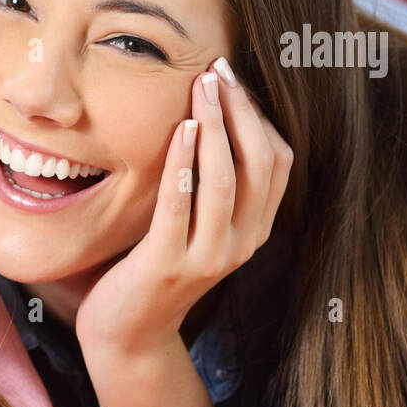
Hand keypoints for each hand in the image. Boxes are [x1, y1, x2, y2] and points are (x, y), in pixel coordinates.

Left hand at [76, 59, 292, 358]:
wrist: (129, 336)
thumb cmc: (155, 270)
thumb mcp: (195, 227)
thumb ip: (208, 187)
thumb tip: (206, 116)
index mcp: (253, 231)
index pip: (277, 162)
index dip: (259, 116)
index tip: (233, 77)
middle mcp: (241, 245)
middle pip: (259, 164)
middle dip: (240, 110)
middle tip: (218, 70)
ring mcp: (208, 258)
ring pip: (225, 180)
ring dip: (216, 126)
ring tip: (202, 87)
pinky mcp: (168, 264)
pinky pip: (182, 204)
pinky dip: (184, 163)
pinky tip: (182, 130)